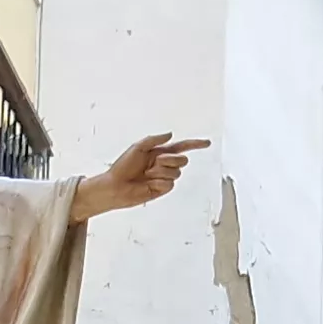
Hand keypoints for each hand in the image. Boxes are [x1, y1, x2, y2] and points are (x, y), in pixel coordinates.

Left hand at [73, 132, 209, 219]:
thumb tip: (170, 134)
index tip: (207, 143)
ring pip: (176, 172)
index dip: (195, 144)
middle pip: (182, 159)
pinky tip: (148, 184)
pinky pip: (169, 184)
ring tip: (147, 174)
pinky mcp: (162, 189)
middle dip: (171, 159)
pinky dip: (159, 182)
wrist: (115, 186)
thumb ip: (154, 139)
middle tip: (154, 162)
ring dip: (161, 171)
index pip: (181, 147)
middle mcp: (164, 164)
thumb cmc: (122, 166)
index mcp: (159, 152)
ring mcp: (164, 177)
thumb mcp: (138, 147)